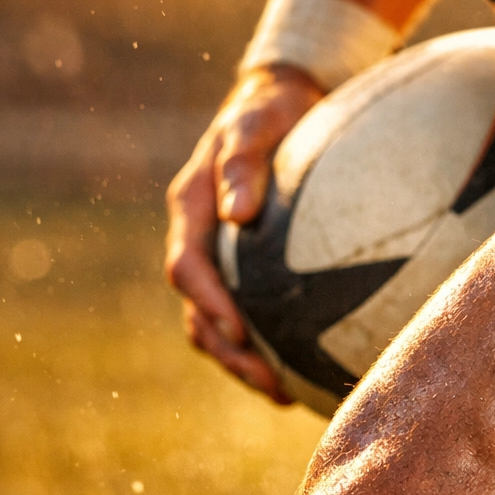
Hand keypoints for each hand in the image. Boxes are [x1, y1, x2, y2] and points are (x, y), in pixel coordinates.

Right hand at [164, 65, 323, 402]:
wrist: (283, 100)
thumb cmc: (273, 110)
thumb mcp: (258, 125)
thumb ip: (244, 162)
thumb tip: (237, 211)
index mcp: (192, 209)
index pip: (188, 267)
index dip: (209, 305)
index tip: (239, 334)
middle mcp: (201, 238)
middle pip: (198, 312)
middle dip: (229, 354)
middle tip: (269, 385)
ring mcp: (222, 256)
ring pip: (218, 324)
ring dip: (245, 363)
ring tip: (284, 394)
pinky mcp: (249, 267)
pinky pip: (250, 314)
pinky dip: (269, 346)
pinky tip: (306, 369)